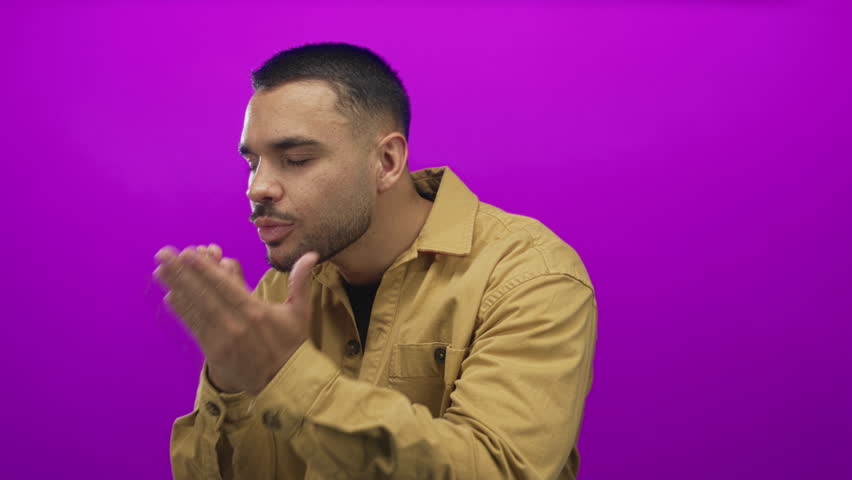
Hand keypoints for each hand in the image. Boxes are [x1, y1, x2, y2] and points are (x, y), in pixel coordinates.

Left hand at [153, 243, 319, 393]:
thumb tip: (312, 254)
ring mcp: (223, 339)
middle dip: (181, 272)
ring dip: (176, 288)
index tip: (187, 254)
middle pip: (204, 294)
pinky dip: (182, 312)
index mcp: (256, 311)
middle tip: (163, 254)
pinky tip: (170, 297)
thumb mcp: (300, 311)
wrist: (286, 382)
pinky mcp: (215, 352)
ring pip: (195, 309)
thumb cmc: (293, 343)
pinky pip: (195, 328)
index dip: (204, 269)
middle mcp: (236, 324)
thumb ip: (301, 280)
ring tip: (160, 270)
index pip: (224, 286)